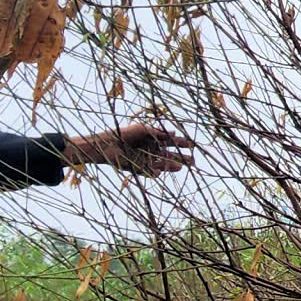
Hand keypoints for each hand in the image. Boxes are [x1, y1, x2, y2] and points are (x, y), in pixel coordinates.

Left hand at [64, 123, 194, 175]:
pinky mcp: (140, 169)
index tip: (191, 145)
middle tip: (193, 161)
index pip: (171, 142)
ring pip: (163, 164)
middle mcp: (152, 150)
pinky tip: (157, 170)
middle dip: (182, 157)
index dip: (182, 143)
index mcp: (153, 139)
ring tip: (182, 166)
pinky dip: (156, 172)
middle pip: (171, 155)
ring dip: (173, 166)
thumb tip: (173, 132)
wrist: (107, 146)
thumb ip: (157, 131)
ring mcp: (147, 160)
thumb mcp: (142, 128)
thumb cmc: (123, 133)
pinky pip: (151, 172)